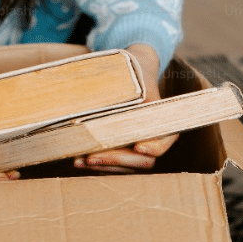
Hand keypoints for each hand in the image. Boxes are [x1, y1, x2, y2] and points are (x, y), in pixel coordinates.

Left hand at [74, 44, 178, 173]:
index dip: (153, 147)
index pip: (163, 142)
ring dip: (103, 166)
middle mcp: (154, 141)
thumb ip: (131, 100)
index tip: (139, 146)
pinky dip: (97, 165)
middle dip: (116, 160)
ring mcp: (138, 151)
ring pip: (126, 168)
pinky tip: (78, 160)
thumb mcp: (135, 82)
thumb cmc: (134, 75)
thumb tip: (116, 115)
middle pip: (143, 161)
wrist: (129, 73)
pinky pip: (114, 167)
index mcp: (164, 124)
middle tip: (92, 156)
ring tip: (79, 159)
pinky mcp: (123, 154)